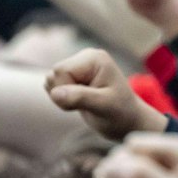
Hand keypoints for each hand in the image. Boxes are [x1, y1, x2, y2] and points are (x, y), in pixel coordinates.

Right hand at [46, 48, 166, 141]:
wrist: (126, 121)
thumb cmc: (120, 113)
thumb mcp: (103, 106)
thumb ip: (80, 98)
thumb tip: (55, 93)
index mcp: (94, 58)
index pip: (61, 71)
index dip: (65, 91)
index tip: (87, 101)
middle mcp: (85, 57)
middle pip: (53, 75)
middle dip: (63, 94)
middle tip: (87, 103)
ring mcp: (79, 66)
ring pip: (50, 81)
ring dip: (62, 98)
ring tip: (85, 103)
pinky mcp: (74, 77)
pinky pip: (52, 87)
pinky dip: (62, 98)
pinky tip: (80, 102)